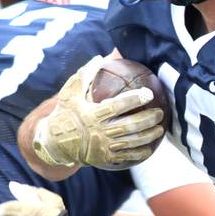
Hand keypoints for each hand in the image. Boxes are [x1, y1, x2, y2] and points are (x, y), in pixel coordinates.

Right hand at [33, 56, 164, 169]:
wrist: (54, 142)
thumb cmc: (65, 113)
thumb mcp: (71, 92)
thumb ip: (85, 74)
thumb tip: (101, 57)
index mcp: (92, 114)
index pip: (117, 106)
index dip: (134, 100)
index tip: (148, 93)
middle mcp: (99, 132)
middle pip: (129, 126)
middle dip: (147, 119)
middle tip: (160, 113)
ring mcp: (102, 147)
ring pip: (130, 142)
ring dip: (148, 136)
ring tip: (160, 128)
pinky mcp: (104, 158)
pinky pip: (125, 157)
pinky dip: (139, 153)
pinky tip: (150, 148)